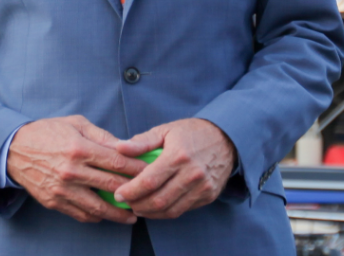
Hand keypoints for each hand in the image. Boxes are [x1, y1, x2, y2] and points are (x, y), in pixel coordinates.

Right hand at [7, 115, 148, 224]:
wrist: (14, 149)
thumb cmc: (47, 132)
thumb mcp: (76, 124)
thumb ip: (102, 136)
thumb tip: (127, 148)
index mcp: (79, 148)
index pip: (117, 162)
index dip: (137, 169)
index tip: (151, 173)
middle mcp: (71, 171)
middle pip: (112, 186)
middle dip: (134, 192)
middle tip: (148, 196)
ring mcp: (62, 189)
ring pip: (98, 207)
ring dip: (118, 214)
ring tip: (132, 215)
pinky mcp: (54, 202)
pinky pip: (81, 214)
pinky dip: (96, 216)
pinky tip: (106, 214)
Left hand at [112, 118, 235, 218]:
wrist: (226, 138)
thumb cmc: (191, 132)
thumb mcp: (165, 130)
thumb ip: (142, 141)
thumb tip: (119, 147)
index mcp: (178, 156)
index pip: (148, 182)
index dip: (130, 191)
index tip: (118, 194)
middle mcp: (192, 174)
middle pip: (158, 200)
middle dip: (137, 205)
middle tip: (126, 203)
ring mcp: (202, 187)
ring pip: (171, 210)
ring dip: (150, 213)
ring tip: (138, 207)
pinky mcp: (209, 195)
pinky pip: (183, 210)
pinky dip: (166, 212)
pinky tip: (155, 207)